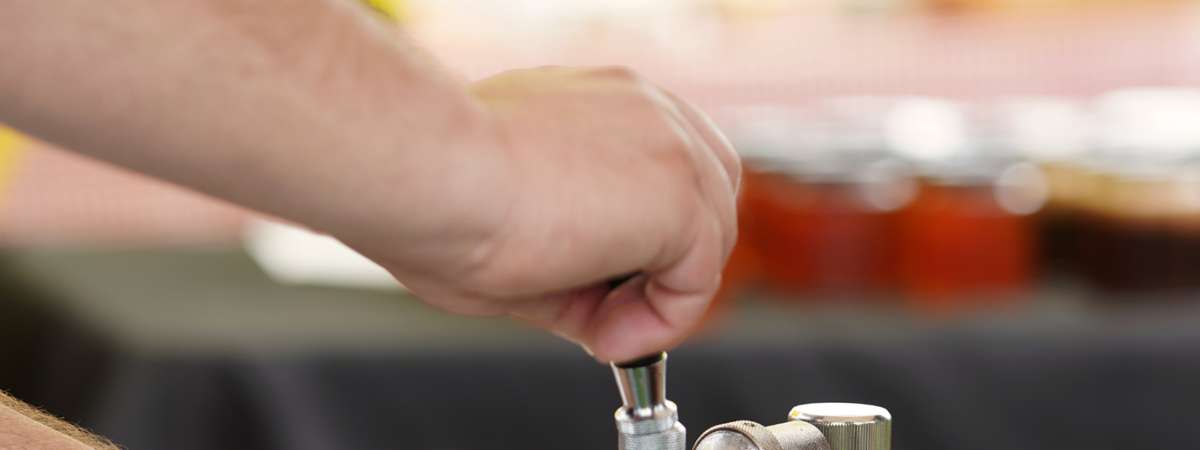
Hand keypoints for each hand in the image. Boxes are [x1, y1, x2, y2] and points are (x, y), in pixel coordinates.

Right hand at [352, 66, 739, 361]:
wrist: (423, 171)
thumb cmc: (434, 191)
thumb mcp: (517, 230)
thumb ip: (574, 265)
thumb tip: (597, 318)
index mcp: (604, 104)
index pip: (663, 173)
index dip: (642, 242)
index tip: (597, 292)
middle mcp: (644, 110)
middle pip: (704, 197)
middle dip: (664, 266)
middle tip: (606, 319)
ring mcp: (669, 144)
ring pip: (705, 239)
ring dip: (658, 300)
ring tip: (598, 332)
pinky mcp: (679, 193)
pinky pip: (697, 279)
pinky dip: (661, 322)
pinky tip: (605, 336)